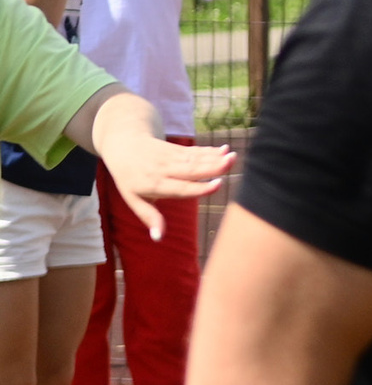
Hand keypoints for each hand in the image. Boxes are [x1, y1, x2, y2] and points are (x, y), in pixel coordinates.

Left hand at [98, 136, 232, 241]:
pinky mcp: (176, 149)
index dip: (199, 187)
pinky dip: (211, 151)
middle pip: (191, 169)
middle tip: (231, 163)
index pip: (180, 188)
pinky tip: (225, 149)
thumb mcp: (133, 200)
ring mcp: (170, 158)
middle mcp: (164, 170)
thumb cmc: (129, 179)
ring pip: (196, 159)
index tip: (218, 185)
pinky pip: (195, 151)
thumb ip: (149, 217)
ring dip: (216, 157)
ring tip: (233, 157)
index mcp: (154, 185)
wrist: (124, 146)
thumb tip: (158, 238)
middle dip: (213, 167)